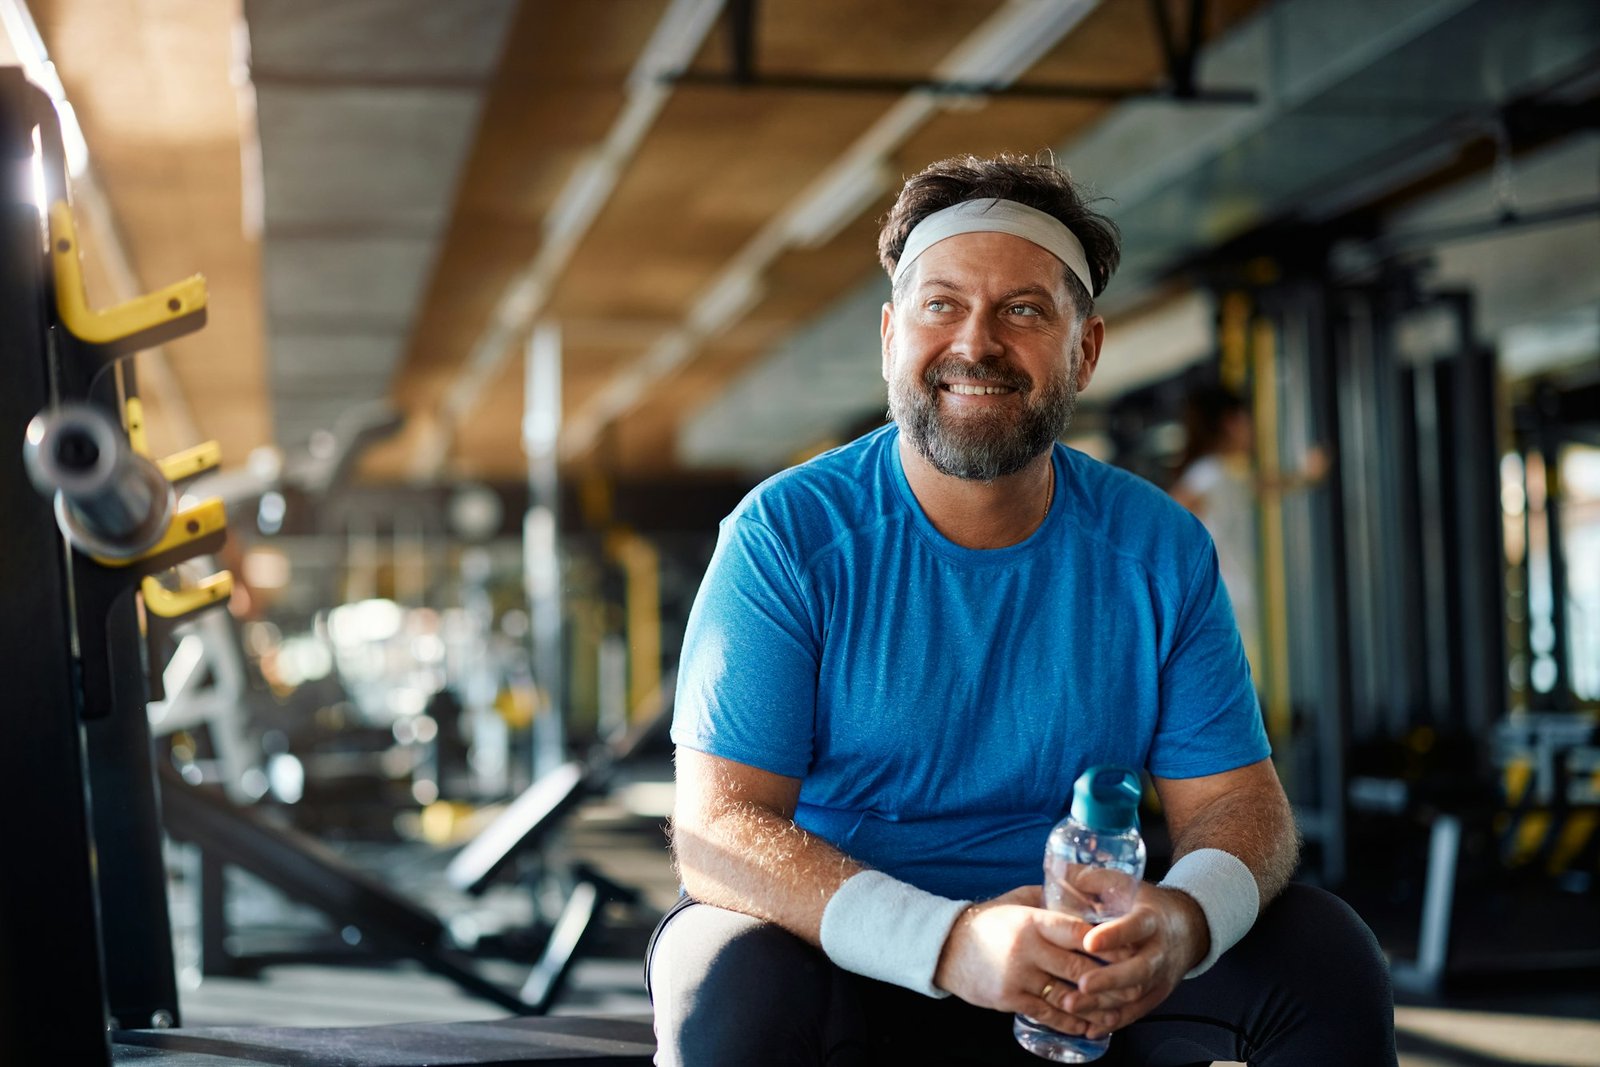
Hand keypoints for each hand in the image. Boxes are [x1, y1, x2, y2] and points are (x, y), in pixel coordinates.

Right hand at [932, 886, 1122, 1037]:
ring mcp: (1018, 977)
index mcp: (1032, 921)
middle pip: (1080, 969)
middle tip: (1133, 984)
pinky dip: (1071, 1021)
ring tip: (1116, 1010)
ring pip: (1067, 996)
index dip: (1108, 944)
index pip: (1078, 932)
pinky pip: (1048, 1014)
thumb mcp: (1017, 901)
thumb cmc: (987, 921)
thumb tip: (1086, 895)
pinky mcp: (1010, 999)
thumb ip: (1050, 899)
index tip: (1130, 950)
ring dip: (1095, 1006)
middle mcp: (1027, 949)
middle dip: (1110, 980)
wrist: (947, 946)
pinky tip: (1087, 1024)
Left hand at [1056, 883, 1208, 1037]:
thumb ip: (1095, 879)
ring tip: (1071, 1007)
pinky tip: (1089, 1028)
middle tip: (1080, 985)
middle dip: (1109, 979)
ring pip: (1135, 996)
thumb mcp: (1128, 885)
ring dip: (1104, 1004)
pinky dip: (1113, 1022)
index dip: (1114, 935)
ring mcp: (1159, 977)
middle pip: (1138, 970)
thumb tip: (1061, 872)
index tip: (1089, 941)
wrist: (1187, 929)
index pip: (1135, 927)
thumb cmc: (1147, 905)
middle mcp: (1158, 951)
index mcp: (1150, 920)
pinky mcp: (1157, 996)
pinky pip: (1136, 1013)